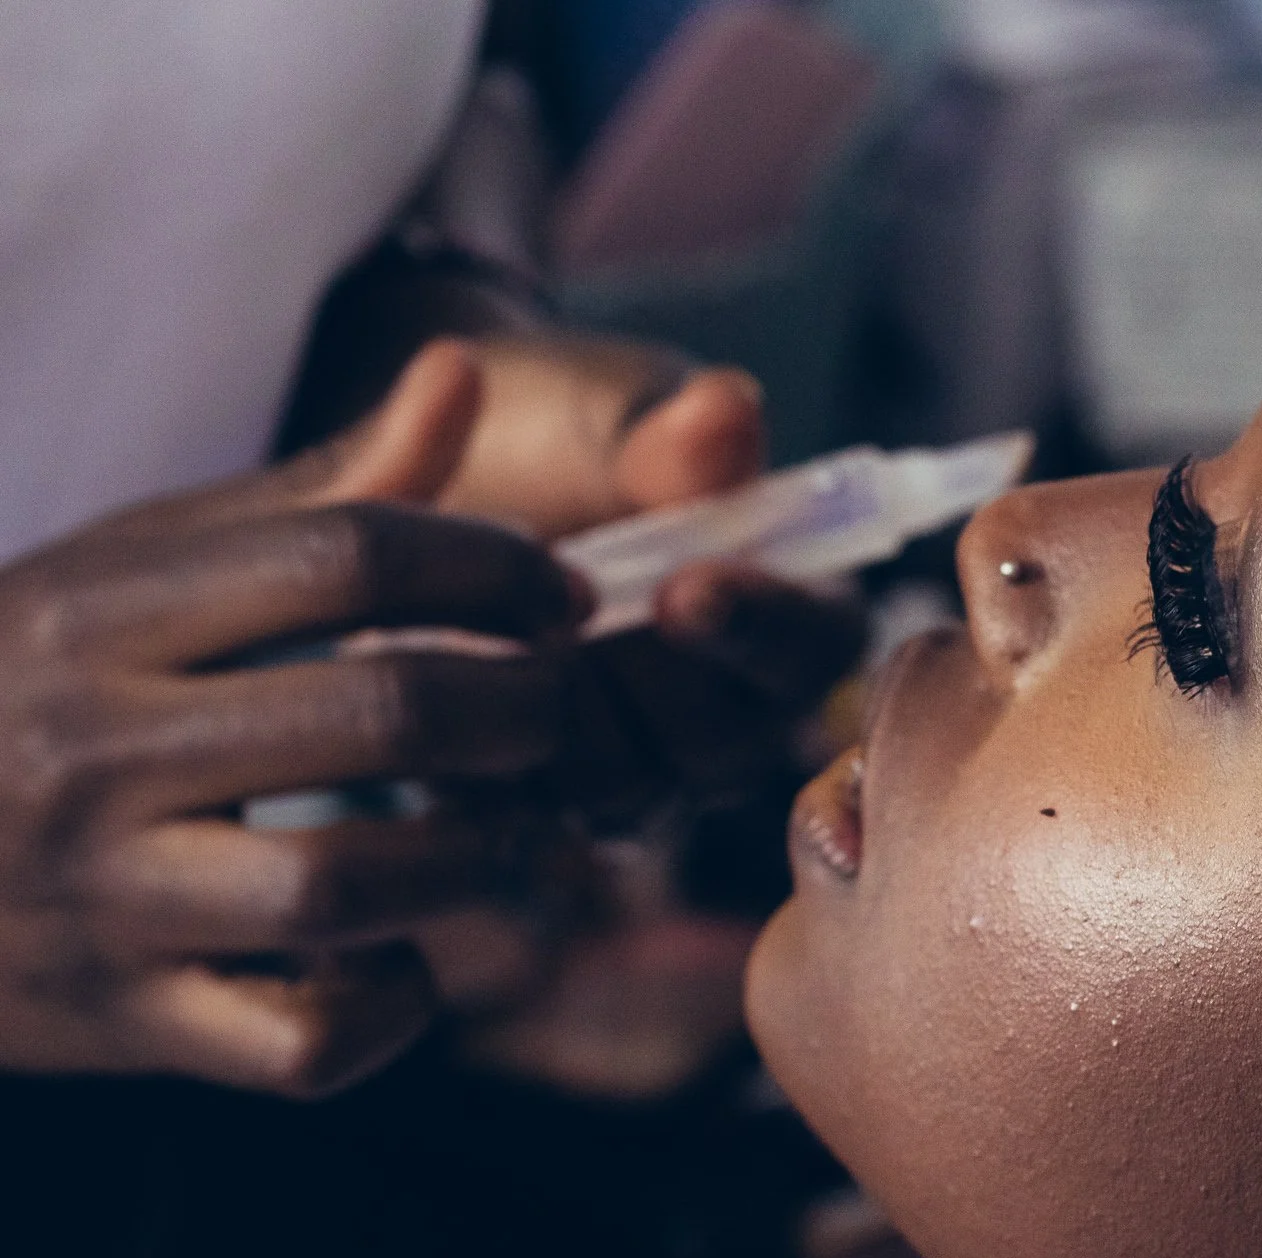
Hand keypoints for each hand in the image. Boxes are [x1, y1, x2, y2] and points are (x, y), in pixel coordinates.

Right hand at [0, 372, 580, 1097]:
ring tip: (517, 831)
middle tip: (560, 711)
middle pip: (379, 715)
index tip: (558, 599)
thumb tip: (463, 376)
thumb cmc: (38, 681)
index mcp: (100, 611)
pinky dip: (386, 1011)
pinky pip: (299, 1043)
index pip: (347, 557)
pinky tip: (408, 957)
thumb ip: (320, 491)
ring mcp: (106, 898)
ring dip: (474, 860)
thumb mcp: (144, 566)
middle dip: (520, 711)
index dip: (494, 568)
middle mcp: (94, 750)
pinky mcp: (129, 1022)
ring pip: (341, 886)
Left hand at [400, 335, 864, 1094]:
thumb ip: (661, 431)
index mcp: (784, 607)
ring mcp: (632, 774)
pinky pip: (517, 815)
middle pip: (722, 744)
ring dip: (550, 703)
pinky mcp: (534, 811)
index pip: (818, 644)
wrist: (413, 478)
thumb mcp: (600, 409)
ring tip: (491, 620)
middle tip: (560, 606)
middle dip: (638, 675)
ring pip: (617, 788)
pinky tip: (437, 661)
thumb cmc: (542, 435)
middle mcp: (726, 714)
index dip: (763, 627)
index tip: (685, 586)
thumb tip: (726, 410)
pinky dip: (472, 735)